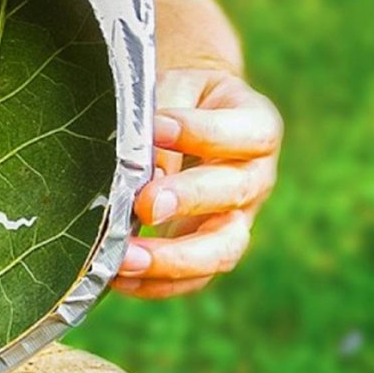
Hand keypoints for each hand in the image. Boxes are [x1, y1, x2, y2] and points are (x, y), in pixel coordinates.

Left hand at [114, 0, 281, 297]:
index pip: (245, 132)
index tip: (156, 126)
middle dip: (189, 200)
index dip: (202, 132)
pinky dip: (157, 284)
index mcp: (255, 125)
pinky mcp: (211, 249)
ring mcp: (238, 218)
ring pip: (222, 249)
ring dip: (173, 260)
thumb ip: (160, 120)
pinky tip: (117, 277)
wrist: (193, 115)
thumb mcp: (174, 88)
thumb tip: (143, 168)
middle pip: (235, 194)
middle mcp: (255, 176)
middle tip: (144, 204)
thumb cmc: (180, 98)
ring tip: (123, 259)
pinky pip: (194, 278)